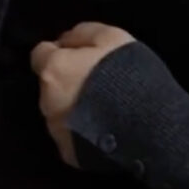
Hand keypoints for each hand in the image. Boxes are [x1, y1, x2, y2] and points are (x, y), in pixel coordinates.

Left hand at [30, 22, 134, 166]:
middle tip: (96, 85)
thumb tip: (65, 40)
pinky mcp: (70, 154)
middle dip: (67, 83)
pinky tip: (105, 130)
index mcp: (53, 70)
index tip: (78, 57)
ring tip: (104, 110)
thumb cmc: (127, 75)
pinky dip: (82, 133)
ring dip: (74, 109)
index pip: (40, 54)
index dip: (59, 53)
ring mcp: (57, 131)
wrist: (148, 127)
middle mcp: (47, 101)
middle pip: (50, 86)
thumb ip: (82, 34)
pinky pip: (71, 138)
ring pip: (59, 113)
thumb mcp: (111, 37)